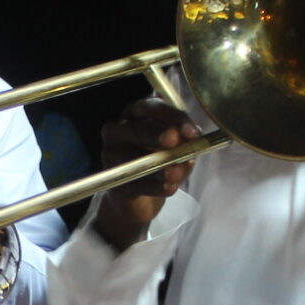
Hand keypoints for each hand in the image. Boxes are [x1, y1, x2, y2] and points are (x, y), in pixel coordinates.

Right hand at [93, 99, 201, 250]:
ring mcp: (111, 155)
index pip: (152, 107)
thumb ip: (185, 138)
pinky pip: (134, 183)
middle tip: (174, 140)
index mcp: (136, 113)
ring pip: (134, 159)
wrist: (143, 197)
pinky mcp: (113, 181)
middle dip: (157, 134)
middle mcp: (118, 130)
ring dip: (159, 166)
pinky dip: (155, 186)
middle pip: (136, 129)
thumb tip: (191, 138)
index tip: (192, 131)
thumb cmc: (161, 159)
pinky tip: (170, 187)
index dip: (173, 117)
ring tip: (176, 174)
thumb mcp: (179, 145)